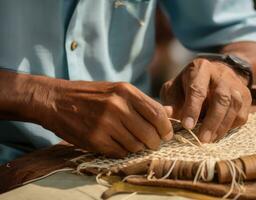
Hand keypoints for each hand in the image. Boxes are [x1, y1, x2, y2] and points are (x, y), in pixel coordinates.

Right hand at [35, 80, 172, 157]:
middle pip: (150, 133)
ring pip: (136, 145)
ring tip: (132, 141)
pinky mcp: (95, 139)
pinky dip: (123, 151)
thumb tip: (169, 113)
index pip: (157, 113)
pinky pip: (120, 152)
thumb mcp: (117, 90)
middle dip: (155, 142)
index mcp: (125, 91)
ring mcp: (105, 124)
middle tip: (152, 143)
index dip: (166, 128)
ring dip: (138, 147)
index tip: (166, 134)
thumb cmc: (90, 95)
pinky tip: (117, 143)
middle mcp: (117, 106)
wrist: (56, 100)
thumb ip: (143, 102)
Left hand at [160, 58, 251, 142]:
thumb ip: (171, 101)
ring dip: (222, 126)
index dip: (192, 109)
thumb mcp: (175, 88)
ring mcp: (236, 85)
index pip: (197, 89)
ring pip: (234, 106)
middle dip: (211, 121)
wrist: (215, 74)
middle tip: (202, 139)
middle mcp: (221, 74)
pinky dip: (231, 126)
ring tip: (209, 139)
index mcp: (200, 69)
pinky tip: (219, 133)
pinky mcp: (246, 97)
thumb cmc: (189, 84)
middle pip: (221, 98)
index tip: (187, 126)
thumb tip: (166, 115)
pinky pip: (242, 114)